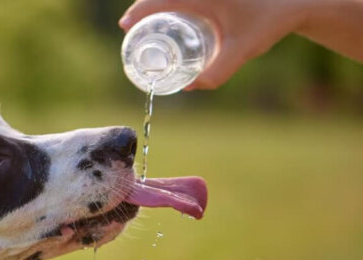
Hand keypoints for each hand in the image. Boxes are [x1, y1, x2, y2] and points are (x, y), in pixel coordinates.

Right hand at [119, 0, 311, 89]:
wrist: (297, 0)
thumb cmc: (269, 22)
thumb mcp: (242, 50)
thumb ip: (217, 72)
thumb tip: (188, 87)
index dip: (138, 11)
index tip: (125, 26)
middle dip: (143, 9)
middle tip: (133, 30)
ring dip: (156, 4)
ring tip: (147, 25)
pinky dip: (171, 2)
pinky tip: (168, 14)